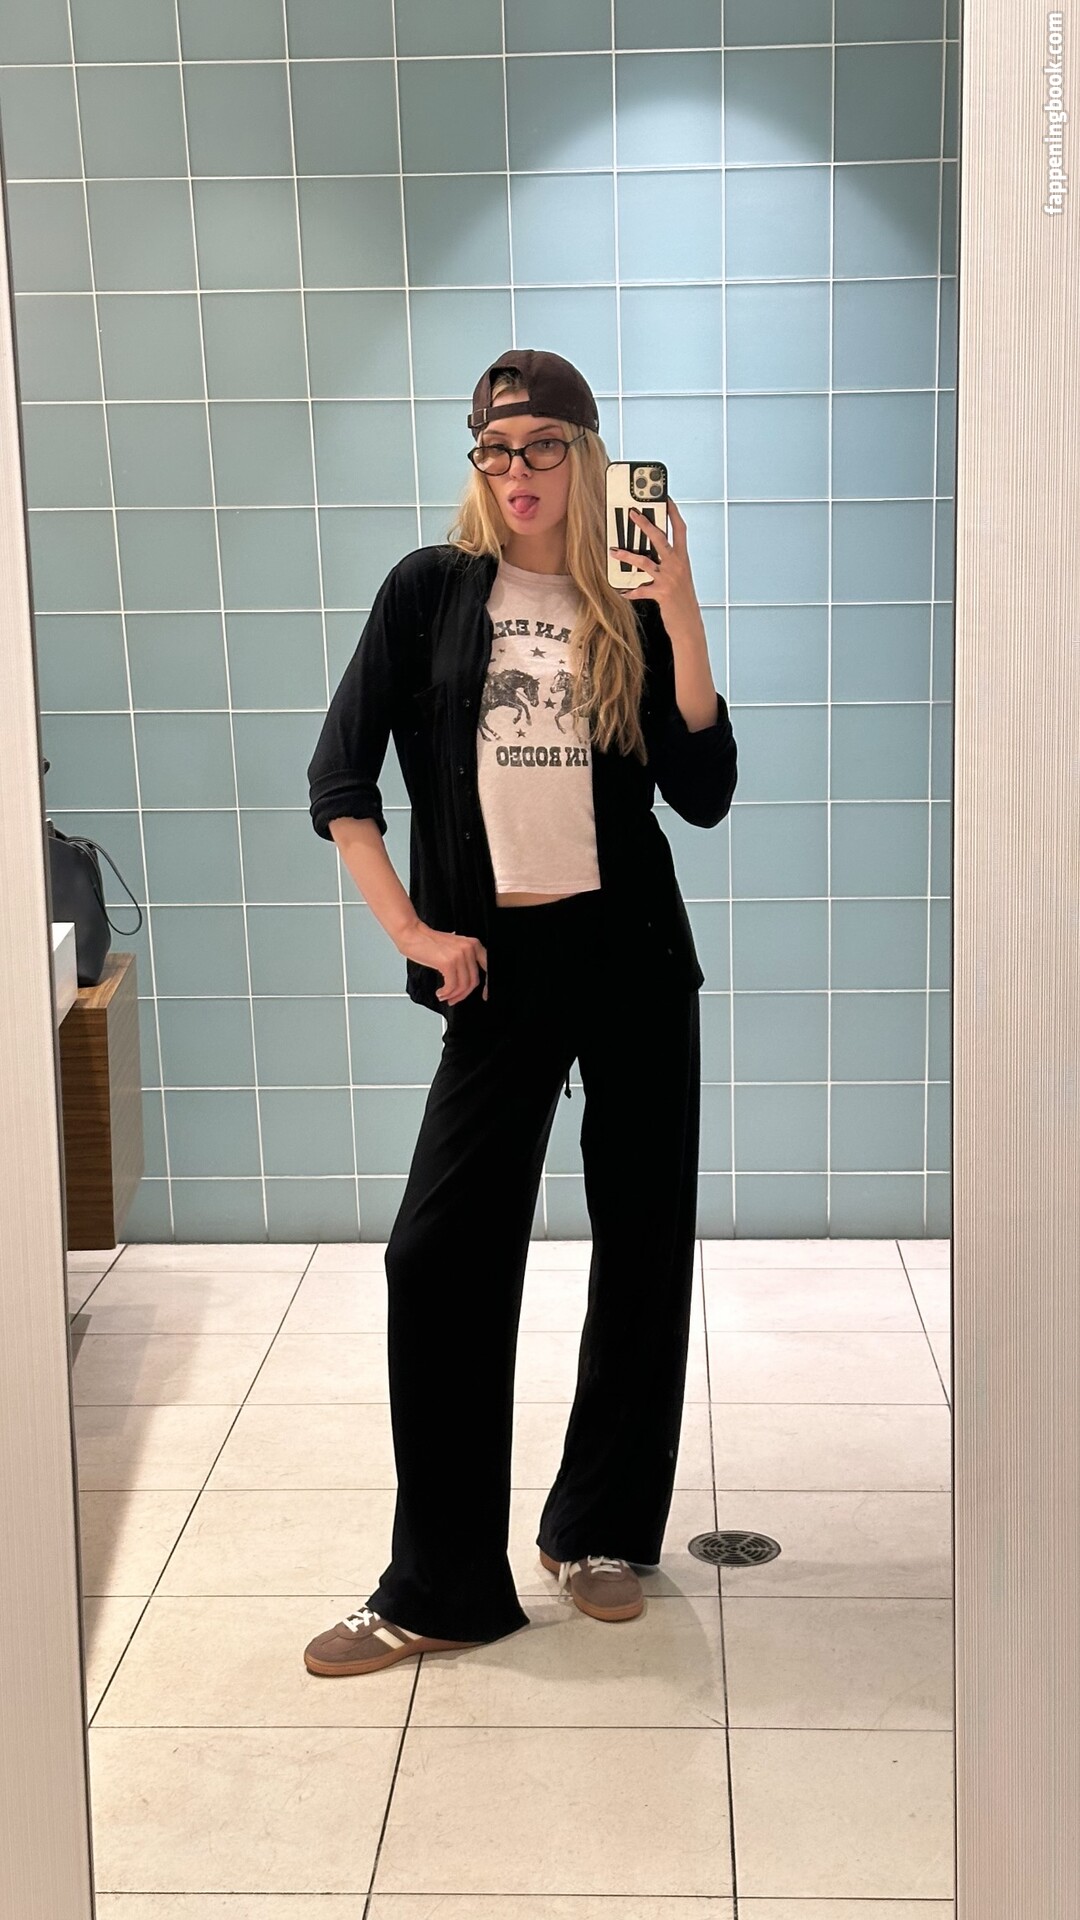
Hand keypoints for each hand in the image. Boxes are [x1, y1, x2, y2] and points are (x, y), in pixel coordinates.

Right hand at [396, 921, 488, 1003]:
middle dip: (463, 994)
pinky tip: (440, 992)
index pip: (487, 968)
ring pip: (463, 985)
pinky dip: (446, 993)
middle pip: (474, 980)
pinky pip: (452, 986)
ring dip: (453, 995)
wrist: (413, 934)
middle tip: (454, 999)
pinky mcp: (448, 963)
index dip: (487, 986)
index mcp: (473, 944)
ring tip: (445, 996)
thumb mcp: (454, 947)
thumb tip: (468, 982)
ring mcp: (459, 955)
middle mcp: (469, 948)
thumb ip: (464, 960)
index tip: (484, 995)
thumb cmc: (429, 942)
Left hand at [609, 495, 698, 624]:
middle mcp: (677, 565)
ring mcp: (669, 579)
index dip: (673, 512)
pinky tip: (621, 591)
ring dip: (627, 555)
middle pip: (660, 538)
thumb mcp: (679, 576)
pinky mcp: (661, 594)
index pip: (680, 529)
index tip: (665, 497)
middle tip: (632, 513)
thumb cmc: (682, 599)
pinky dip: (630, 590)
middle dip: (645, 524)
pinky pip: (640, 590)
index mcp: (683, 558)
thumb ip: (668, 562)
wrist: (689, 623)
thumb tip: (649, 551)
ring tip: (614, 551)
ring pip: (645, 561)